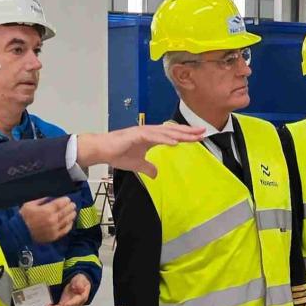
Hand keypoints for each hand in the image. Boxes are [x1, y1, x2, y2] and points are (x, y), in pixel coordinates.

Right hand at [21, 197, 75, 243]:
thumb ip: (41, 200)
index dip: (65, 200)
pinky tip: (70, 222)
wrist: (19, 233)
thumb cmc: (23, 217)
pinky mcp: (53, 236)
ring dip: (71, 215)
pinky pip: (64, 230)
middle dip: (70, 207)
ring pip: (66, 221)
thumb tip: (51, 197)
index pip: (60, 204)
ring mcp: (54, 229)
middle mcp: (52, 220)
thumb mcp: (30, 204)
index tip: (68, 199)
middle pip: (65, 212)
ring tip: (74, 212)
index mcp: (46, 211)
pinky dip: (69, 225)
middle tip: (73, 204)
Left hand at [45, 274, 91, 305]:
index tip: (65, 305)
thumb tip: (80, 288)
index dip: (71, 304)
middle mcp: (76, 303)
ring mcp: (69, 305)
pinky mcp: (64, 304)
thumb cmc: (80, 282)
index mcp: (82, 297)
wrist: (78, 284)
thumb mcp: (81, 279)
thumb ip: (80, 283)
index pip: (77, 302)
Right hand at [74, 124, 208, 177]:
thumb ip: (148, 168)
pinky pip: (153, 136)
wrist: (101, 150)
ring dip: (180, 133)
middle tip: (203, 131)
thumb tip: (156, 174)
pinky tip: (175, 141)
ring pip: (166, 132)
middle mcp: (149, 132)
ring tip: (193, 136)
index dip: (186, 136)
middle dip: (188, 131)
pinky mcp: (136, 135)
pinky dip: (165, 138)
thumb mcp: (137, 164)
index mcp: (151, 137)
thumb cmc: (117, 154)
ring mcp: (143, 132)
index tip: (199, 137)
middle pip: (173, 130)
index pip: (172, 135)